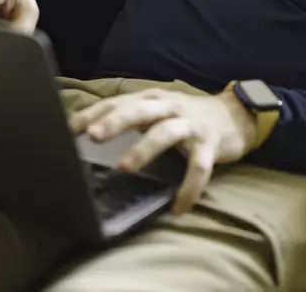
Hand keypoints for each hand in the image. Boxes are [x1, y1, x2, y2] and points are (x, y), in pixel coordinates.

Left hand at [70, 88, 256, 213]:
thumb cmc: (185, 115)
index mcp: (151, 98)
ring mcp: (191, 125)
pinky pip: (199, 168)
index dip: (95, 112)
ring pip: (165, 133)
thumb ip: (130, 116)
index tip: (70, 127)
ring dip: (144, 149)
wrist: (235, 114)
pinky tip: (178, 207)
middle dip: (116, 122)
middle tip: (94, 136)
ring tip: (124, 168)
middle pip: (139, 111)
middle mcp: (169, 107)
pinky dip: (189, 188)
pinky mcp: (210, 145)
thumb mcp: (156, 109)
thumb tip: (91, 130)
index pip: (119, 102)